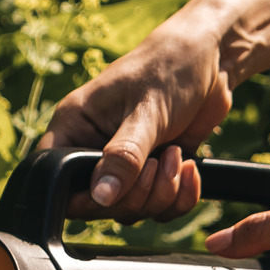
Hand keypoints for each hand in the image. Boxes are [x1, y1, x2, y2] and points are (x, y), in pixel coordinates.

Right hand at [38, 20, 233, 220]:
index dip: (87, 198)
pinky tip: (191, 167)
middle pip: (101, 206)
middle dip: (138, 194)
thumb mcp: (146, 112)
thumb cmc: (168, 69)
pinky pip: (161, 206)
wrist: (211, 59)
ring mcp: (126, 165)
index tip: (121, 187)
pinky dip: (180, 197)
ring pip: (133, 210)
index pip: (58, 181)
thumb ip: (124, 156)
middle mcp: (94, 150)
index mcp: (74, 128)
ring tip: (178, 155)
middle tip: (160, 160)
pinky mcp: (155, 171)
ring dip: (162, 194)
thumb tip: (100, 196)